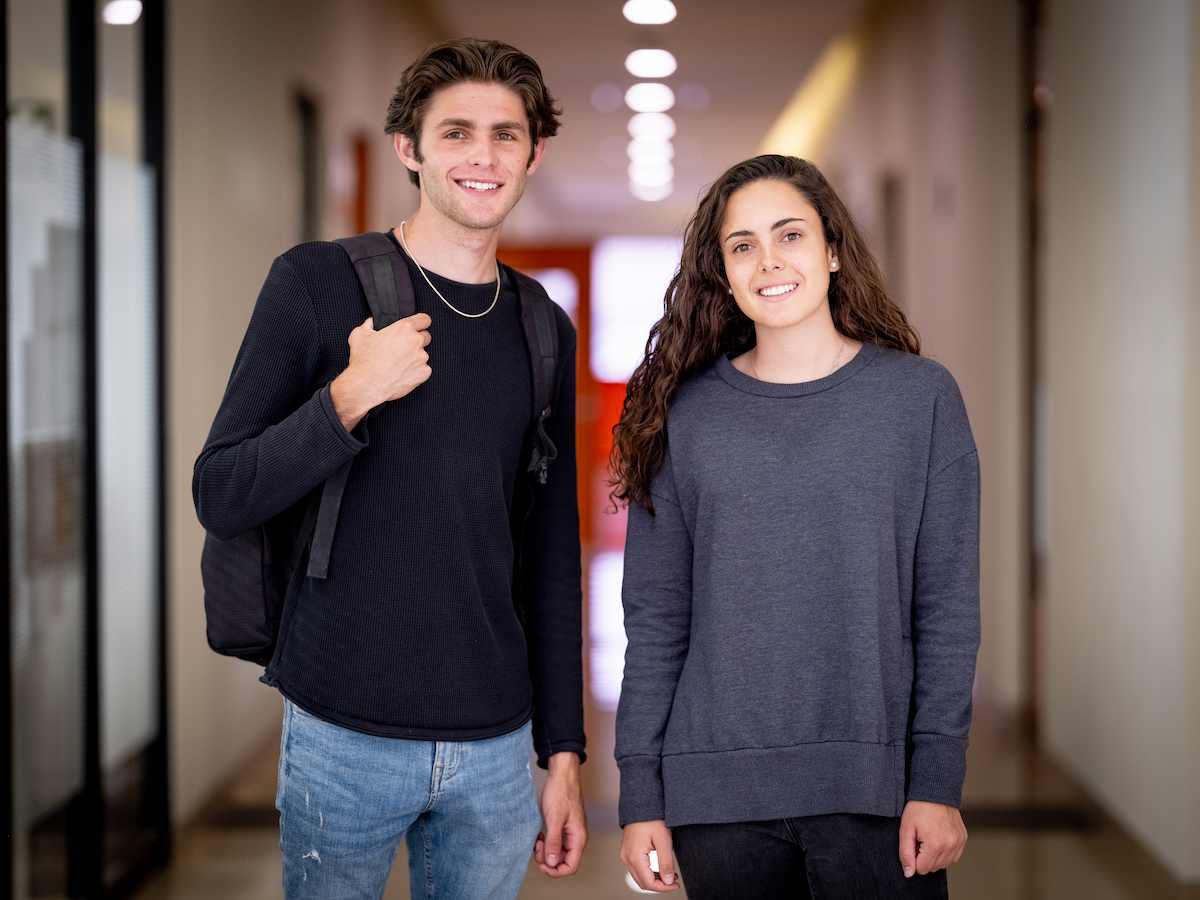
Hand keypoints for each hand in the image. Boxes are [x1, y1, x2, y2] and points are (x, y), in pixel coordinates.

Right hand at [330, 313, 431, 430]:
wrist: (367, 385)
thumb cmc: (363, 360)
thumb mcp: (359, 335)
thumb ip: (369, 324)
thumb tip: (371, 323)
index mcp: (404, 328)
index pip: (424, 319)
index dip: (421, 323)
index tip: (418, 327)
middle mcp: (416, 341)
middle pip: (426, 337)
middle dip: (417, 341)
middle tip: (403, 348)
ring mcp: (421, 358)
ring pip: (423, 355)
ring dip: (414, 357)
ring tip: (398, 364)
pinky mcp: (423, 373)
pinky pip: (424, 370)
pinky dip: (416, 371)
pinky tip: (402, 374)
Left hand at [533, 753, 586, 877]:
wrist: (562, 774)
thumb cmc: (561, 792)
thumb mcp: (554, 819)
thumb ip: (554, 842)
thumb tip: (552, 863)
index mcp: (578, 838)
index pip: (570, 866)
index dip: (555, 870)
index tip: (542, 864)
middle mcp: (576, 838)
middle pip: (563, 861)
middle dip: (548, 859)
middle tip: (538, 848)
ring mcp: (570, 832)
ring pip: (558, 852)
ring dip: (546, 851)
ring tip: (538, 840)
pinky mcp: (563, 826)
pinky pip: (555, 842)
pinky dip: (546, 842)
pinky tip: (540, 835)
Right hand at [620, 820, 679, 891]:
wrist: (640, 804)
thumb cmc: (651, 818)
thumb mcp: (663, 840)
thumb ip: (666, 863)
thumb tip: (668, 881)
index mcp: (634, 857)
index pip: (648, 883)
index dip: (664, 887)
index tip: (675, 885)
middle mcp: (627, 858)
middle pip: (642, 883)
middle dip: (659, 885)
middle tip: (674, 882)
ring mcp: (625, 855)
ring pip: (639, 877)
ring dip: (654, 880)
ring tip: (669, 876)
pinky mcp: (627, 852)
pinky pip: (637, 869)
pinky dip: (648, 873)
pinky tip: (659, 870)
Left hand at [899, 800, 966, 877]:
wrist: (935, 792)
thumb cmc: (919, 808)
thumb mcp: (905, 829)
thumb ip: (905, 854)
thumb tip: (909, 873)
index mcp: (935, 845)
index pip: (922, 869)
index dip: (914, 857)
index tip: (914, 842)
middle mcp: (950, 846)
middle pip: (933, 868)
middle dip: (924, 857)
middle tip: (921, 838)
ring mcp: (959, 843)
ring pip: (944, 864)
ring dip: (935, 856)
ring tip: (930, 837)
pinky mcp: (963, 839)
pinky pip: (954, 857)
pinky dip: (945, 852)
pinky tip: (939, 839)